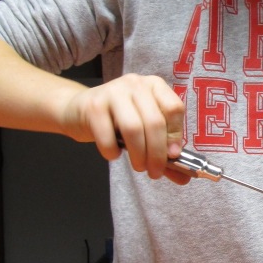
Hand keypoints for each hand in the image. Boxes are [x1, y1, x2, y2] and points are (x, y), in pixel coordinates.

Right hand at [61, 73, 187, 182]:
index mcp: (154, 86)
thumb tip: (185, 178)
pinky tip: (113, 154)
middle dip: (157, 154)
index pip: (174, 108)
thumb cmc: (116, 121)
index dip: (175, 135)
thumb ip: (164, 151)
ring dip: (139, 154)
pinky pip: (107, 135)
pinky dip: (112, 151)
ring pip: (133, 128)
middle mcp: (136, 84)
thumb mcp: (144, 131)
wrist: (77, 110)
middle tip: (154, 172)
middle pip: (155, 122)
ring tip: (138, 166)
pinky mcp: (93, 105)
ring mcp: (113, 91)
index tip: (173, 156)